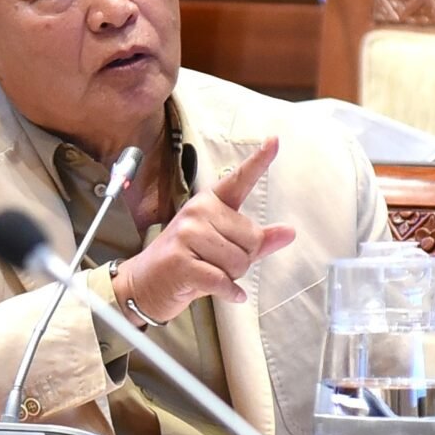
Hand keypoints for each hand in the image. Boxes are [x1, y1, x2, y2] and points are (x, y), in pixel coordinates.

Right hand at [112, 138, 295, 324]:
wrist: (145, 283)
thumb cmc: (188, 261)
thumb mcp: (223, 247)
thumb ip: (257, 239)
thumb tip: (289, 232)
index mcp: (209, 203)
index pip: (239, 180)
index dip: (259, 161)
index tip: (275, 140)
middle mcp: (198, 212)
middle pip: (251, 239)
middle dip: (243, 260)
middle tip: (216, 263)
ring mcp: (186, 235)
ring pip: (239, 262)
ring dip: (232, 277)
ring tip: (209, 273)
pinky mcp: (181, 261)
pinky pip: (222, 280)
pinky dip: (229, 292)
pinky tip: (227, 293)